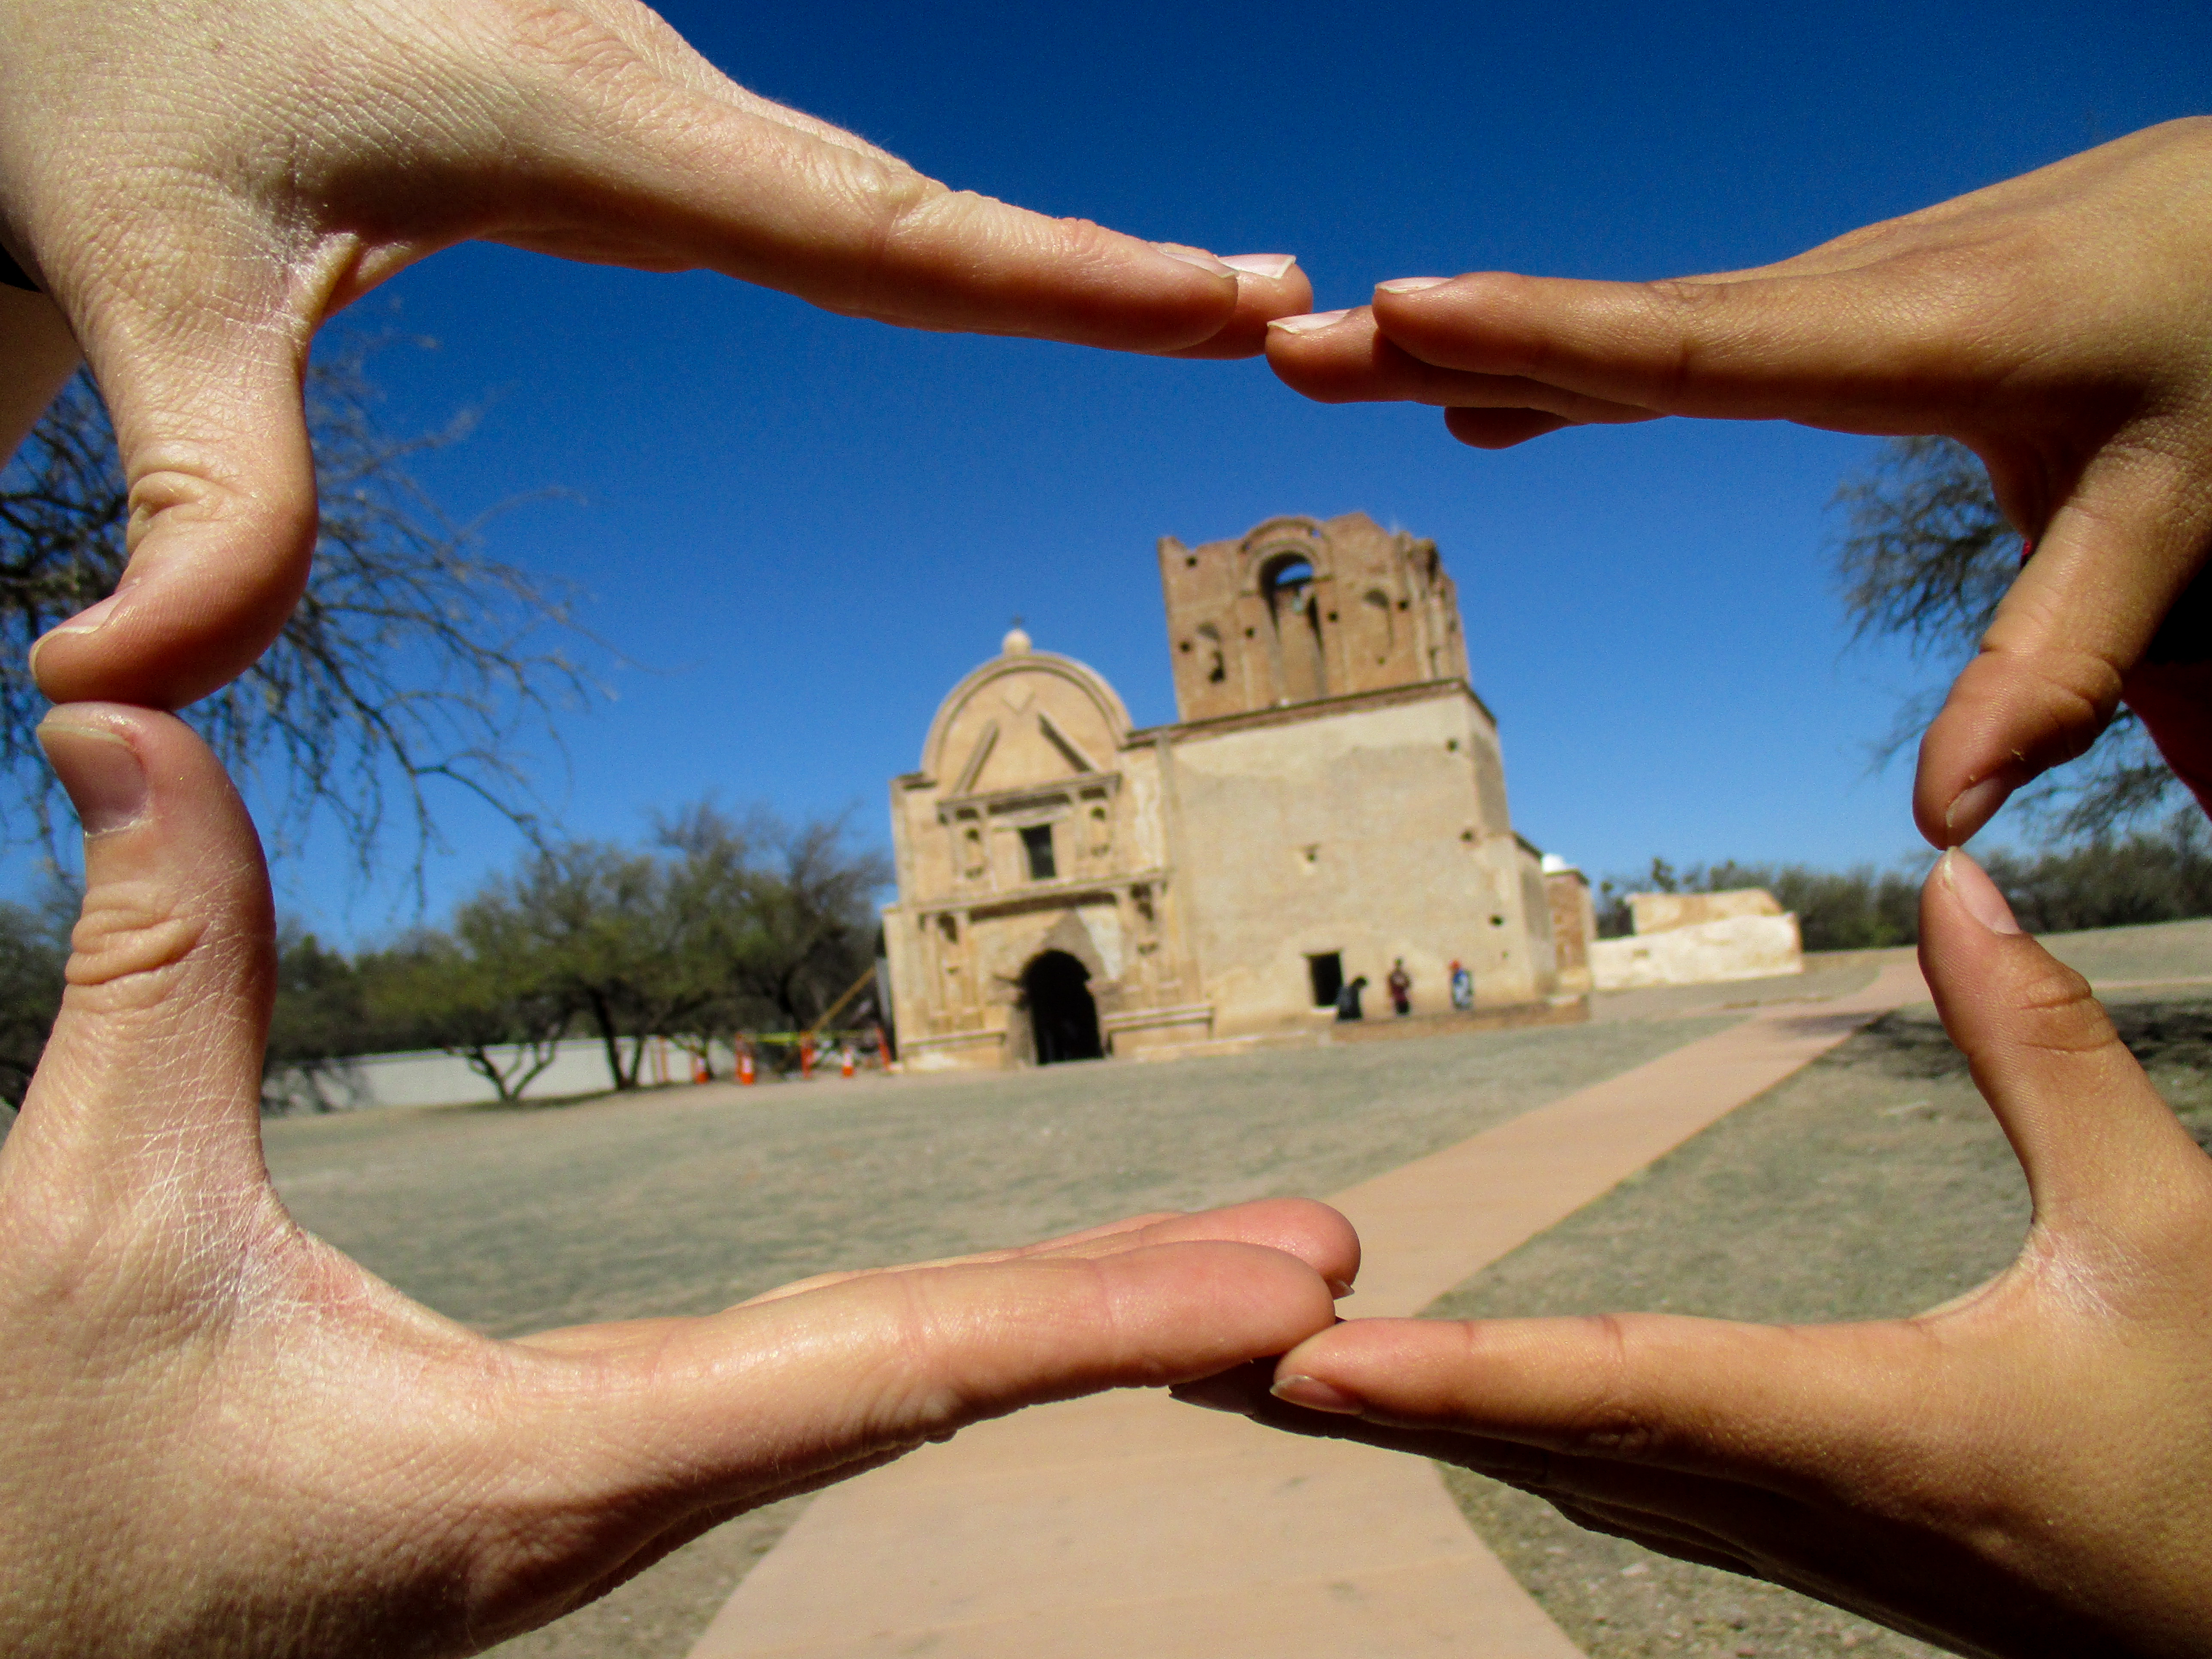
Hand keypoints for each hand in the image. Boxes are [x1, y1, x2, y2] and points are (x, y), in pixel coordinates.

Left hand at [0, 0, 1309, 713]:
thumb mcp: (148, 273)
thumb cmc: (113, 75)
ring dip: (1040, 252)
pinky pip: (820, 189)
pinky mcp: (629, 116)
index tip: (1216, 300)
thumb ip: (200, 493)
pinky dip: (941, 241)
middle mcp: (651, 88)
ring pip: (879, 192)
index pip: (864, 224)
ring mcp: (651, 93)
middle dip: (1100, 264)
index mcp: (579, 110)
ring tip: (1207, 305)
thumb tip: (115, 690)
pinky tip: (1017, 275)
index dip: (1049, 274)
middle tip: (1286, 307)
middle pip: (916, 203)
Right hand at [0, 705, 1353, 1657]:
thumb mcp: (84, 1227)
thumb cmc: (36, 1494)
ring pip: (888, 1401)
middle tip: (1336, 1274)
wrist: (17, 1645)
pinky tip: (1017, 1310)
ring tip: (1239, 1278)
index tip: (1284, 1298)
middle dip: (1138, 1330)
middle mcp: (628, 1495)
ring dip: (1063, 1331)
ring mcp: (620, 1494)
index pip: (881, 1378)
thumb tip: (127, 726)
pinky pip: (815, 1397)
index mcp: (554, 1468)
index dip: (1092, 1321)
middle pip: (932, 1394)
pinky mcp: (588, 1469)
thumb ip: (157, 975)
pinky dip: (949, 1344)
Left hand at [1177, 849, 2211, 1657]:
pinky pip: (1599, 1480)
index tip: (1308, 1359)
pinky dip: (1486, 1434)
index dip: (1462, 1377)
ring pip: (1545, 1468)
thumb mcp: (2170, 1240)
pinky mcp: (1784, 1533)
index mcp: (1872, 1431)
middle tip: (1168, 1350)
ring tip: (1238, 1374)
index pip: (1626, 1391)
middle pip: (1531, 1439)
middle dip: (1346, 1402)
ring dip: (1394, 1419)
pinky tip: (1412, 1409)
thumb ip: (2050, 1054)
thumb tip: (1957, 877)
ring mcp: (1774, 1536)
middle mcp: (1786, 1500)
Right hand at [1264, 118, 2211, 847]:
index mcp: (1921, 338)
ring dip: (1483, 341)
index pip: (1695, 344)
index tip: (1404, 309)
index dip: (1542, 338)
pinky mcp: (1842, 305)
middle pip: (1620, 327)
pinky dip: (1569, 359)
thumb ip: (2062, 661)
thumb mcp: (2182, 518)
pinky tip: (1494, 396)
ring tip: (1346, 361)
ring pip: (1634, 323)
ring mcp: (1838, 291)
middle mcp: (1852, 295)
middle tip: (1297, 346)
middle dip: (1451, 334)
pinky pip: (1677, 333)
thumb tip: (1946, 824)